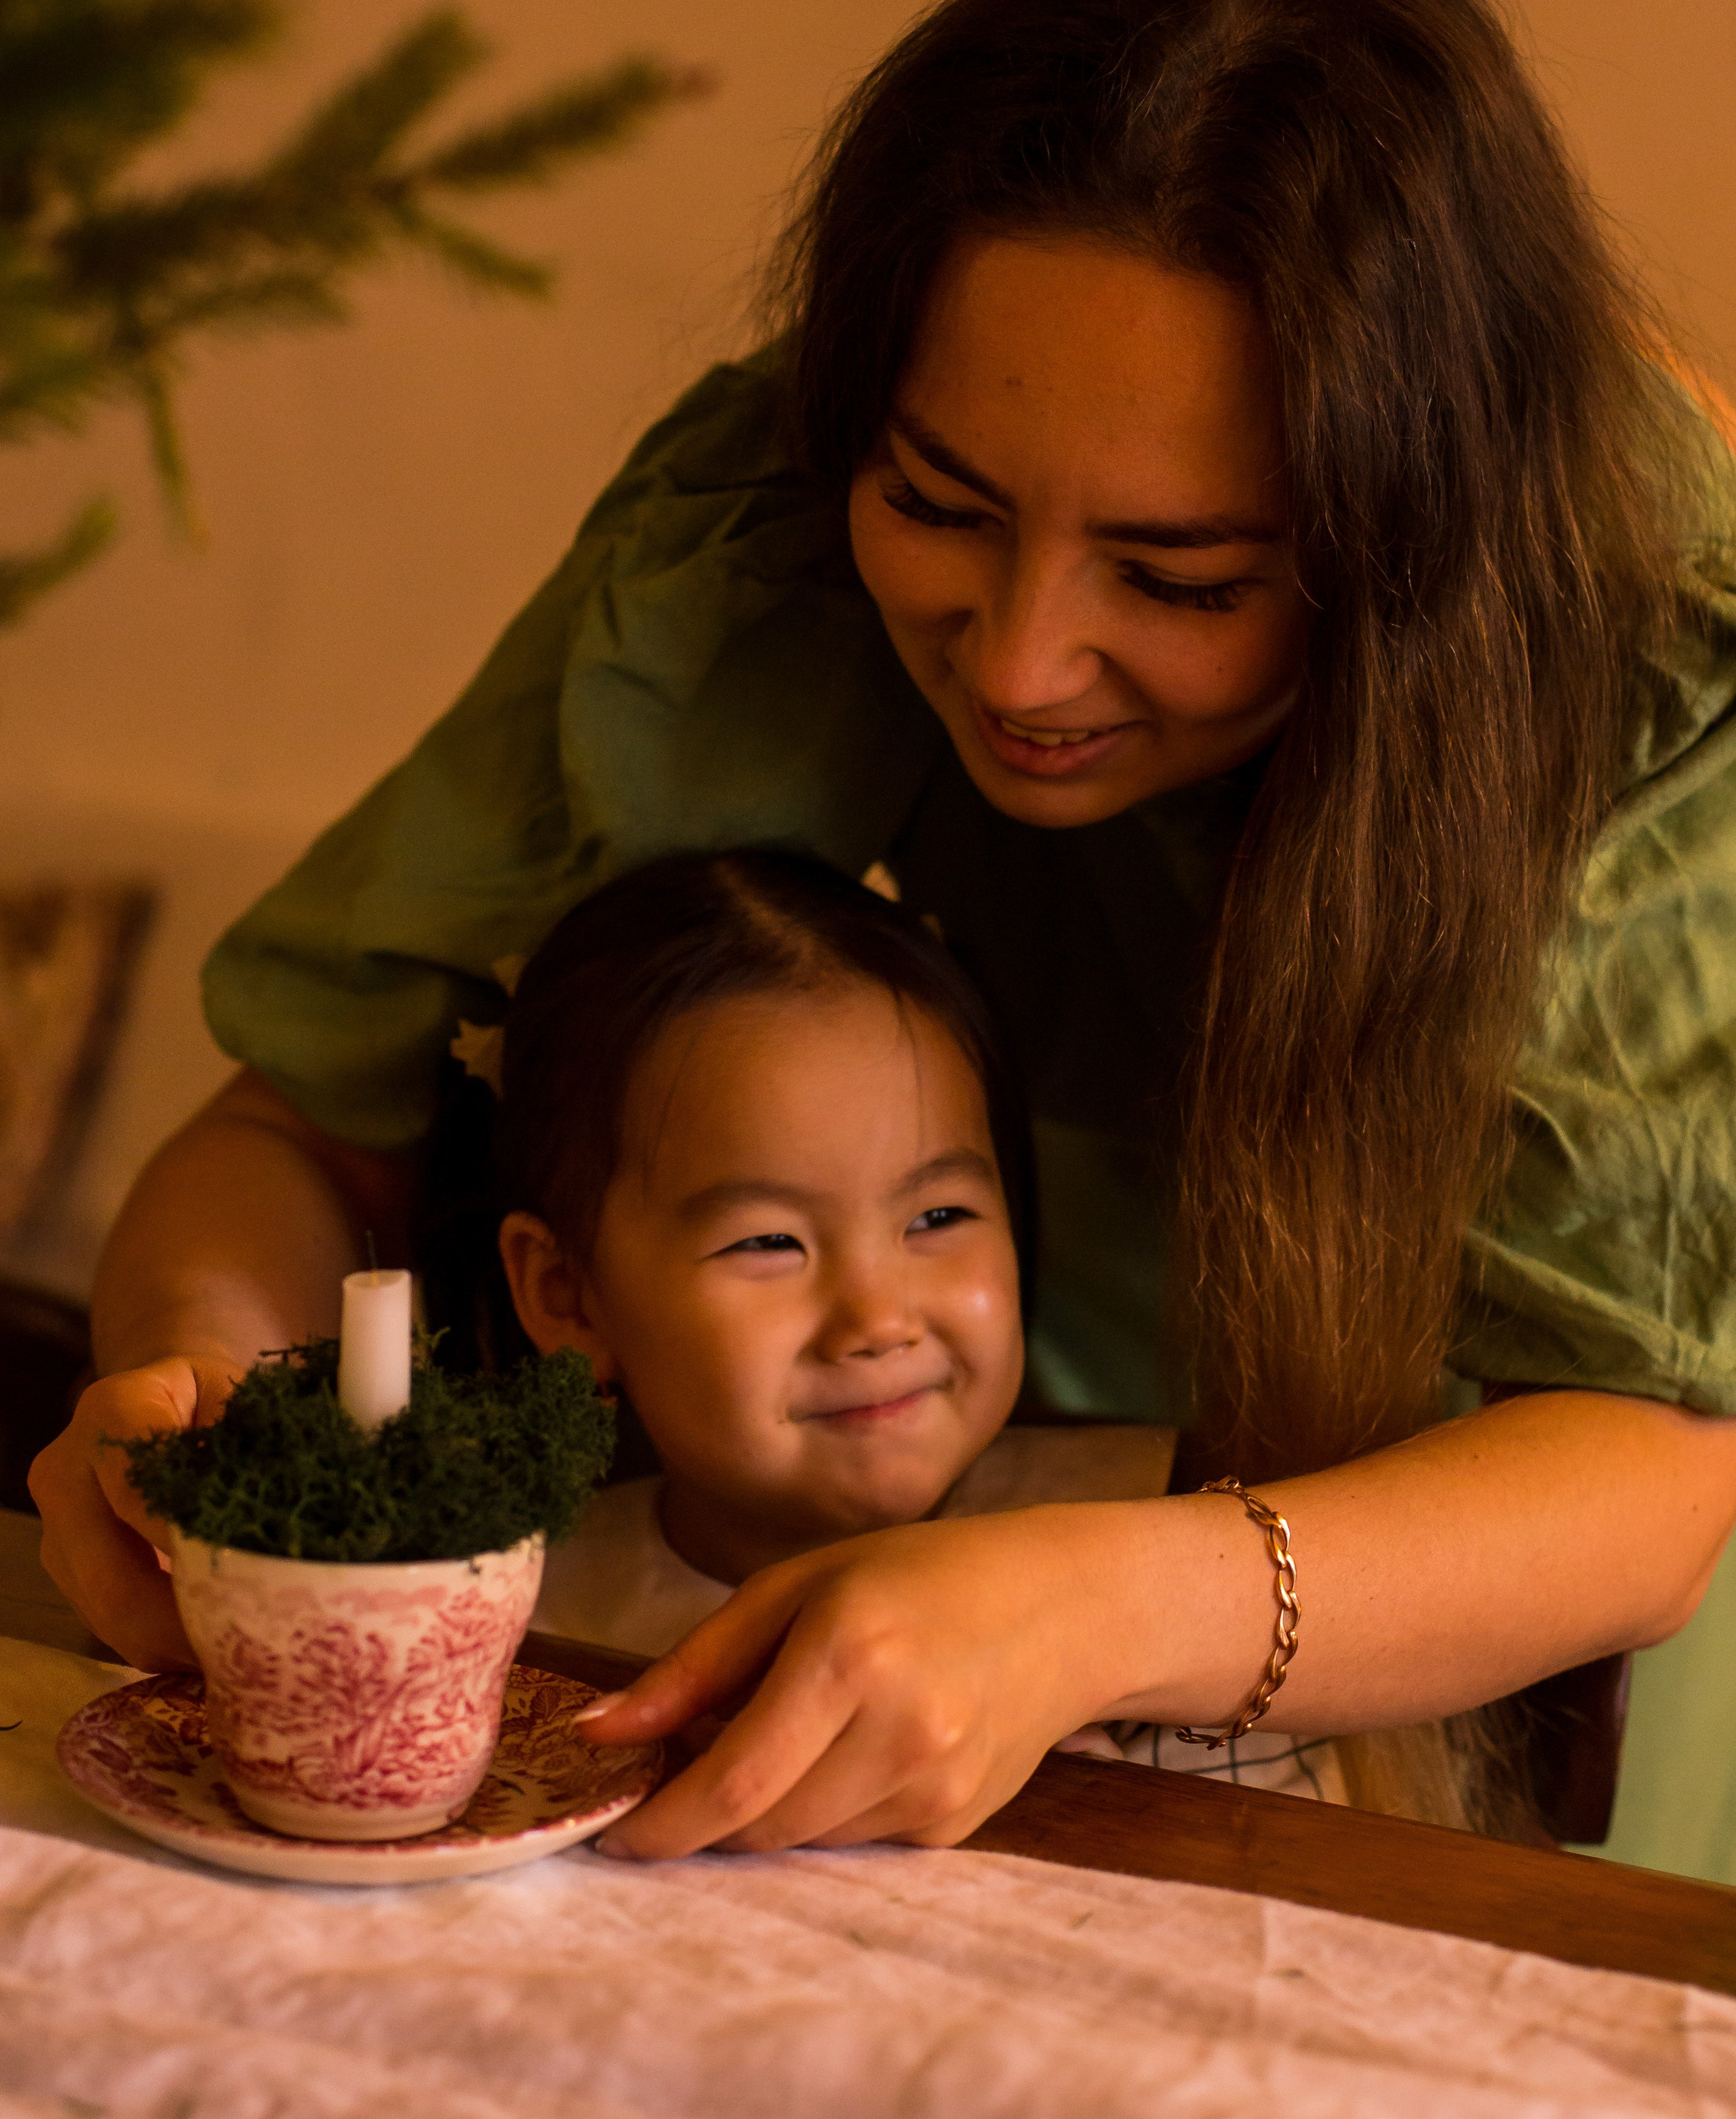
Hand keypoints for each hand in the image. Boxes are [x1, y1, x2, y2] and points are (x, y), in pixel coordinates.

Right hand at [29, 1356, 240, 1670]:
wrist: (154, 1396)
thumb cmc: (210, 1395)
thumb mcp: (238, 1391)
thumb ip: (252, 1440)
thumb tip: (283, 1514)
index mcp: (113, 1413)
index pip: (145, 1495)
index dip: (191, 1548)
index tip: (248, 1587)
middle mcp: (67, 1474)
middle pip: (114, 1578)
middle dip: (184, 1625)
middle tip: (250, 1649)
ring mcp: (57, 1529)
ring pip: (107, 1614)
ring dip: (173, 1648)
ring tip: (240, 1661)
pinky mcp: (66, 1569)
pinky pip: (107, 1624)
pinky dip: (160, 1646)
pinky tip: (211, 1652)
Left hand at [576, 1505, 1142, 1858]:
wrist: (1064, 1606)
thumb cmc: (918, 1575)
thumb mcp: (795, 1585)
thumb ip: (694, 1665)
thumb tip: (598, 1733)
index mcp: (849, 1655)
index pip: (732, 1782)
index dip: (661, 1823)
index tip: (610, 1832)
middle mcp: (898, 1731)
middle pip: (760, 1825)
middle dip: (707, 1812)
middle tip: (691, 1761)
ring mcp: (934, 1786)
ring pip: (803, 1841)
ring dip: (768, 1809)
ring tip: (790, 1735)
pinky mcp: (956, 1824)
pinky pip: (855, 1842)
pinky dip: (827, 1810)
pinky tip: (855, 1748)